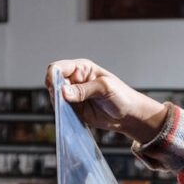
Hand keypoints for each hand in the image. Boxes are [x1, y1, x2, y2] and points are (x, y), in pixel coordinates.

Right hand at [45, 59, 168, 143]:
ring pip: (55, 98)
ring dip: (58, 104)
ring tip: (70, 109)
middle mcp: (75, 80)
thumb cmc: (122, 96)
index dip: (53, 76)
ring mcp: (73, 96)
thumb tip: (63, 92)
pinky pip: (62, 110)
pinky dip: (62, 113)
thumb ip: (83, 90)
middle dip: (55, 92)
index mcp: (81, 68)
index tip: (55, 87)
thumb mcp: (104, 88)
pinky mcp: (75, 110)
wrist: (130, 116)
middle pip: (53, 83)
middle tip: (64, 101)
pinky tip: (69, 116)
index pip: (58, 68)